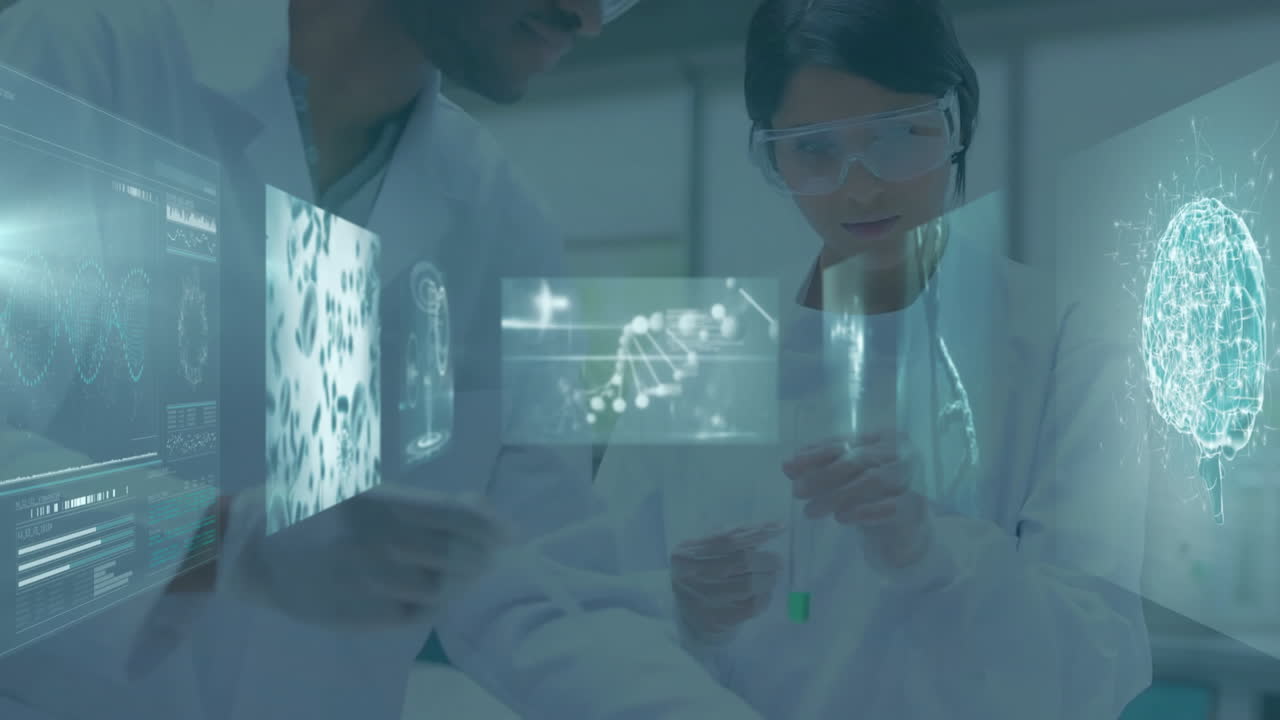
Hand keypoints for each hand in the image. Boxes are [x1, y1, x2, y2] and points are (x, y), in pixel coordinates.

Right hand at [239, 485, 509, 628]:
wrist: (252, 547)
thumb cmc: (312, 504)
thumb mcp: (364, 490)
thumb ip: (421, 503)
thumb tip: (477, 507)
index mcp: (381, 507)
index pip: (457, 518)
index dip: (492, 526)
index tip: (511, 532)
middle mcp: (379, 547)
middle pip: (457, 556)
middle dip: (483, 555)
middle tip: (492, 553)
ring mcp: (370, 586)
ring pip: (441, 589)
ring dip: (464, 580)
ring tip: (469, 572)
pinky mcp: (360, 616)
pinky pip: (414, 614)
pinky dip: (435, 603)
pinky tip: (437, 591)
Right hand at [670, 523, 783, 645]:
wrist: (684, 611)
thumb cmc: (700, 569)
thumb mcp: (705, 547)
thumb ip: (732, 535)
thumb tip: (772, 526)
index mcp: (686, 553)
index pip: (728, 539)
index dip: (756, 532)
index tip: (780, 528)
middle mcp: (691, 576)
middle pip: (742, 561)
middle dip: (767, 558)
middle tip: (776, 560)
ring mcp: (703, 600)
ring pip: (750, 585)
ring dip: (768, 577)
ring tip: (770, 575)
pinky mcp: (716, 621)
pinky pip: (752, 607)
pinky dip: (765, 596)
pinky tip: (764, 592)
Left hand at [783, 432, 931, 572]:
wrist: (906, 527)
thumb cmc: (874, 494)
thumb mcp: (847, 477)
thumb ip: (821, 467)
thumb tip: (788, 465)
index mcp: (884, 438)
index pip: (846, 442)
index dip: (816, 453)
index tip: (790, 466)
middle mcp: (902, 453)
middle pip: (858, 459)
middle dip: (823, 475)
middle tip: (797, 491)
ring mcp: (912, 478)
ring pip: (872, 481)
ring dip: (837, 495)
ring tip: (812, 510)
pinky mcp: (915, 505)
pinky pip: (888, 506)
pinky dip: (862, 511)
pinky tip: (841, 518)